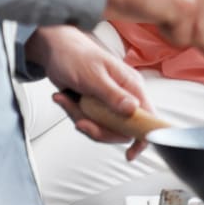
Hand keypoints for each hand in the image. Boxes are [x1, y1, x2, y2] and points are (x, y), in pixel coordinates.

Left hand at [24, 25, 149, 158]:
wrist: (56, 50)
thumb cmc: (76, 56)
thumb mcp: (94, 77)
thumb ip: (113, 95)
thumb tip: (134, 110)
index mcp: (131, 85)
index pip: (147, 116)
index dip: (143, 136)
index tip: (131, 153)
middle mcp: (124, 95)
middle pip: (121, 129)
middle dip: (97, 129)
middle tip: (80, 122)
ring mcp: (110, 102)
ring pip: (102, 127)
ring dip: (81, 118)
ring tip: (66, 100)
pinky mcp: (96, 106)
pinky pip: (90, 122)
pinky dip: (74, 113)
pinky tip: (63, 98)